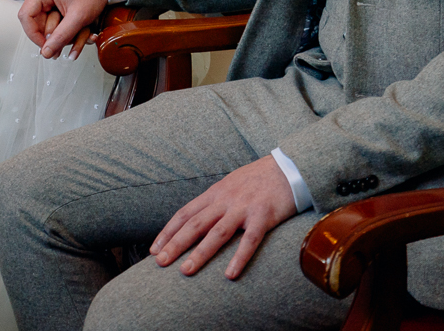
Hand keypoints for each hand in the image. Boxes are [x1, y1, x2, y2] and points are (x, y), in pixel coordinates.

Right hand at [18, 0, 110, 58]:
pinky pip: (54, 24)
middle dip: (53, 36)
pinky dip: (66, 32)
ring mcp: (46, 0)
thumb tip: (46, 52)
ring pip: (46, 26)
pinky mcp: (52, 6)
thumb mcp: (78, 18)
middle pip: (36, 24)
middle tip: (69, 41)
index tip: (47, 47)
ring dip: (62, 35)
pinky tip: (80, 33)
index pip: (26, 17)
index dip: (34, 35)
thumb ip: (60, 36)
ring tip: (80, 35)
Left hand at [151, 155, 298, 279]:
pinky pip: (250, 240)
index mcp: (215, 193)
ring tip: (185, 271)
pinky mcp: (263, 216)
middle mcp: (225, 200)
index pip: (185, 214)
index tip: (154, 249)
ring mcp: (243, 208)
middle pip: (195, 225)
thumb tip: (198, 220)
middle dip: (175, 244)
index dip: (168, 232)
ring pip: (217, 234)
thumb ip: (215, 202)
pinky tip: (229, 275)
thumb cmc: (259, 179)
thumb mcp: (231, 185)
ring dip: (199, 254)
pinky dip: (238, 258)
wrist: (289, 167)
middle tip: (159, 263)